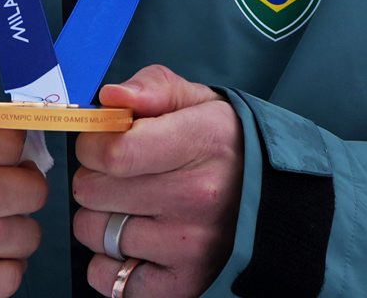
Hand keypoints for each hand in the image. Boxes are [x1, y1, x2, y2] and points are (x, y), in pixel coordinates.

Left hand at [72, 65, 242, 297]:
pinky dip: (109, 264)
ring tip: (129, 206)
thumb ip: (151, 88)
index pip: (114, 152)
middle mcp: (195, 197)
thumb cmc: (224, 143)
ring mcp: (189, 246)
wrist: (274, 197)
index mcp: (199, 142)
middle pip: (93, 191)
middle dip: (94, 176)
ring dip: (100, 218)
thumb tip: (111, 96)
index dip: (93, 143)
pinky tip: (132, 242)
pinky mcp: (183, 284)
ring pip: (94, 233)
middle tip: (118, 173)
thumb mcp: (197, 100)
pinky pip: (109, 280)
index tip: (100, 141)